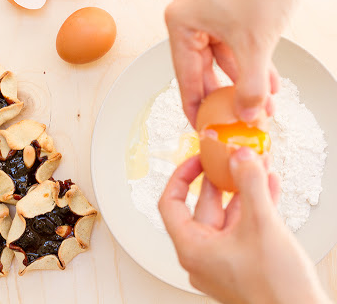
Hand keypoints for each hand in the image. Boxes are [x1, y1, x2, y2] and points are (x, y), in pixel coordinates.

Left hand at [158, 148, 330, 303]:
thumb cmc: (276, 289)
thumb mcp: (262, 225)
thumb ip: (249, 185)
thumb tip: (240, 157)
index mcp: (192, 249)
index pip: (170, 204)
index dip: (181, 176)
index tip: (196, 160)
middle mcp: (203, 256)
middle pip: (204, 207)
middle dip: (222, 179)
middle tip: (232, 159)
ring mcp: (223, 262)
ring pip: (228, 217)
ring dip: (243, 191)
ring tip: (257, 167)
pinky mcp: (243, 264)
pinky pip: (243, 229)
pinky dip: (254, 208)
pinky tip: (269, 188)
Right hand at [163, 0, 322, 125]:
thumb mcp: (255, 45)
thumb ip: (250, 87)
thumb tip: (247, 114)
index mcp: (181, 22)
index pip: (185, 76)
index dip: (194, 106)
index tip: (200, 126)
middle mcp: (189, 17)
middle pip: (204, 68)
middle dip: (226, 95)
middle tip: (231, 118)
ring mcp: (208, 12)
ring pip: (223, 58)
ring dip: (243, 80)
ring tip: (260, 102)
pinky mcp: (227, 9)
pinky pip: (234, 44)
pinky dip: (249, 62)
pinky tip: (266, 80)